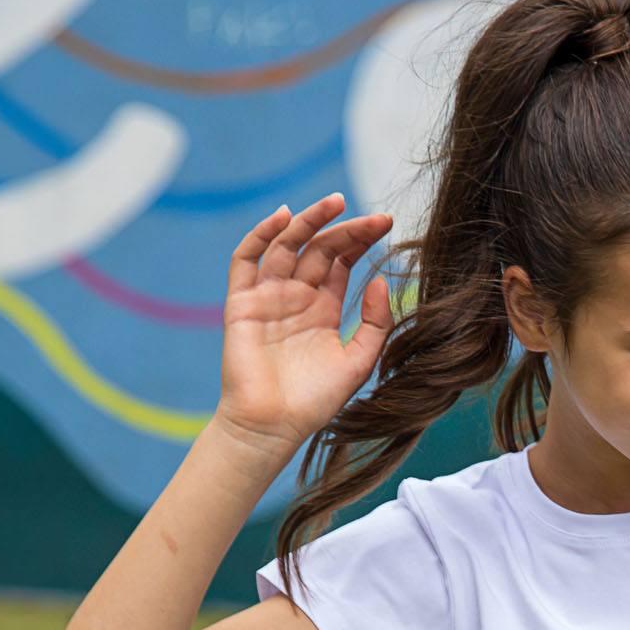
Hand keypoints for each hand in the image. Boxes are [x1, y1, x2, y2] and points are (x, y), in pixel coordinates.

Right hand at [215, 195, 394, 452]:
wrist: (274, 425)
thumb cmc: (315, 401)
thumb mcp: (358, 361)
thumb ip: (374, 323)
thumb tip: (380, 280)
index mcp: (322, 309)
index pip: (342, 262)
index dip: (361, 241)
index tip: (387, 224)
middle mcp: (295, 297)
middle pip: (318, 249)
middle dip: (345, 229)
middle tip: (373, 216)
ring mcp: (267, 296)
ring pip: (286, 245)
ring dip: (309, 221)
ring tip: (336, 203)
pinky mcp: (242, 302)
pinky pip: (246, 259)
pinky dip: (261, 235)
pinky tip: (285, 217)